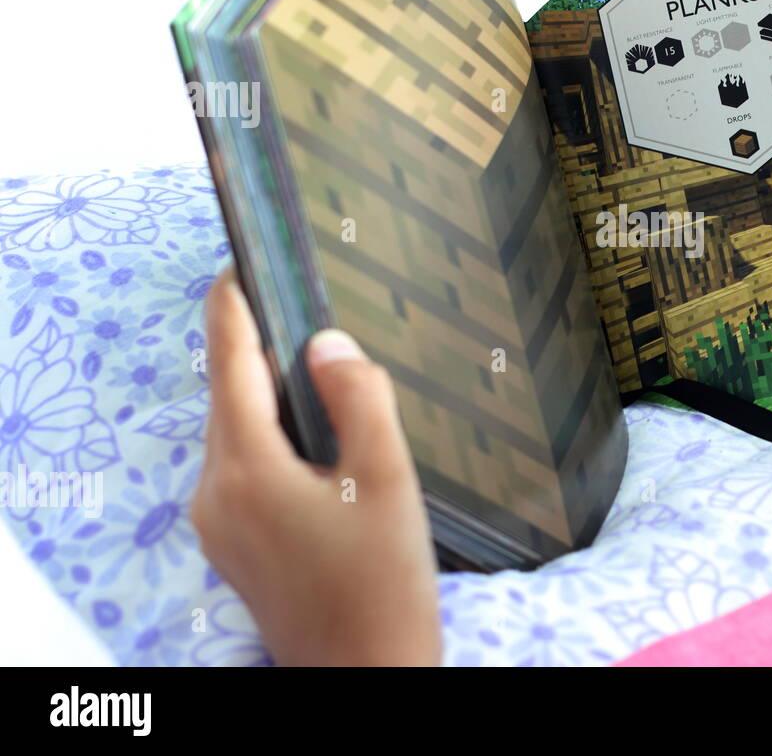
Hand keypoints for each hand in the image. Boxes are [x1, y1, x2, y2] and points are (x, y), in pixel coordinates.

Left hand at [192, 269, 440, 665]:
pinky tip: (316, 435)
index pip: (230, 364)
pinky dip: (271, 435)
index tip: (239, 261)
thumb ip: (359, 398)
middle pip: (230, 396)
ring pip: (237, 432)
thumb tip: (327, 345)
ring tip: (320, 365)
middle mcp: (215, 493)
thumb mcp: (389, 478)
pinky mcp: (232, 543)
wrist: (366, 675)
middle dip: (259, 347)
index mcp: (247, 470)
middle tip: (300, 303)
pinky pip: (243, 466)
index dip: (233, 307)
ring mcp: (218, 523)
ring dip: (269, 394)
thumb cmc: (383, 583)